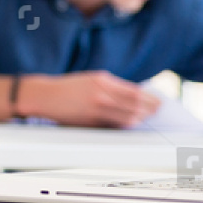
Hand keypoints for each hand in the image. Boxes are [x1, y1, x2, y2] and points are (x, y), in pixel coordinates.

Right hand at [19, 71, 160, 127]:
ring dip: (140, 118)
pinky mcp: (91, 119)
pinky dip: (126, 123)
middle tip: (157, 111)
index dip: (150, 98)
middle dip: (150, 109)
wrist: (45, 96)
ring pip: (129, 116)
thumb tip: (133, 96)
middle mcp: (102, 92)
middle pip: (136, 104)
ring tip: (145, 118)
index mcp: (103, 80)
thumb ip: (111, 86)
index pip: (135, 91)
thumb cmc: (67, 88)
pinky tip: (130, 122)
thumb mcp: (91, 79)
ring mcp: (97, 106)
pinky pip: (116, 123)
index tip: (158, 102)